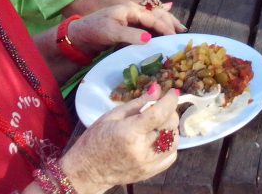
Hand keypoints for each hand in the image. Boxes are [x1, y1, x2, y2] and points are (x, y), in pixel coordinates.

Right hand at [62, 90, 179, 193]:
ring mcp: (147, 164)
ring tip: (159, 123)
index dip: (170, 100)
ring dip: (171, 128)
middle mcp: (141, 150)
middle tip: (161, 107)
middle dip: (169, 112)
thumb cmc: (96, 139)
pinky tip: (159, 139)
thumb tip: (157, 88)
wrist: (87, 171)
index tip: (172, 92)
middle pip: (170, 126)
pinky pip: (171, 156)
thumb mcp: (113, 115)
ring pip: (174, 141)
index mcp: (129, 133)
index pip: (159, 113)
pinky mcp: (150, 173)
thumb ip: (138, 102)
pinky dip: (169, 144)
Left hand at [67, 1, 184, 55]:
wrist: (79, 35)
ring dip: (167, 24)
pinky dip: (159, 27)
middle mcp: (133, 11)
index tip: (174, 36)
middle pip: (157, 14)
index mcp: (130, 9)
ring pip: (154, 18)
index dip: (164, 27)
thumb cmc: (94, 31)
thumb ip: (130, 35)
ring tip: (180, 30)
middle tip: (183, 32)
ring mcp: (132, 18)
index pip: (152, 17)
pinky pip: (149, 25)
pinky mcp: (130, 26)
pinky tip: (166, 28)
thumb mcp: (111, 33)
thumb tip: (149, 39)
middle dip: (170, 22)